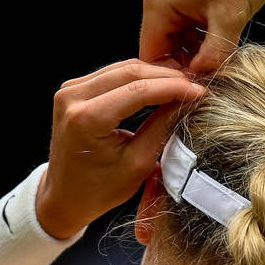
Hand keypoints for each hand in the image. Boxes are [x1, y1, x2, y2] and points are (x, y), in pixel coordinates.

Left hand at [36, 58, 207, 238]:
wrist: (64, 196)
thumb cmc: (99, 190)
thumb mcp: (138, 163)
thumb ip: (162, 127)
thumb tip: (187, 100)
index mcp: (86, 120)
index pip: (139, 91)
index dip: (174, 88)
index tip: (200, 91)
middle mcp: (72, 98)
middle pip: (130, 72)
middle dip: (167, 77)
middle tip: (195, 84)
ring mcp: (69, 90)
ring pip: (122, 68)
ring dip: (154, 74)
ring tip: (182, 84)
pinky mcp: (72, 89)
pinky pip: (111, 74)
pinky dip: (137, 77)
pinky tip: (159, 84)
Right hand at [139, 0, 264, 78]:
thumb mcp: (229, 20)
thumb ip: (212, 56)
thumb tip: (201, 80)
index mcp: (157, 2)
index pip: (150, 56)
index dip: (172, 76)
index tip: (197, 86)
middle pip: (161, 45)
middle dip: (185, 62)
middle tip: (212, 74)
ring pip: (174, 34)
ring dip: (193, 49)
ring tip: (219, 55)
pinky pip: (183, 20)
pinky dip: (198, 33)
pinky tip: (219, 37)